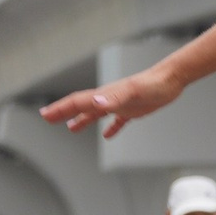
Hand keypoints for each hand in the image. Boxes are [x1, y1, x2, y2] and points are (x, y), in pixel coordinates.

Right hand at [40, 64, 181, 141]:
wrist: (171, 79)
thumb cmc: (153, 84)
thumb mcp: (133, 92)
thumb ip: (113, 98)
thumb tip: (94, 103)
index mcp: (104, 96)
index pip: (77, 102)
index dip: (59, 108)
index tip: (45, 114)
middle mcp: (109, 99)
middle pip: (81, 106)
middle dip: (63, 112)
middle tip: (47, 118)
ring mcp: (120, 104)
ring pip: (96, 113)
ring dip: (82, 120)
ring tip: (71, 128)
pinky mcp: (134, 110)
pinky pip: (118, 121)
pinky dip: (111, 128)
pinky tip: (108, 135)